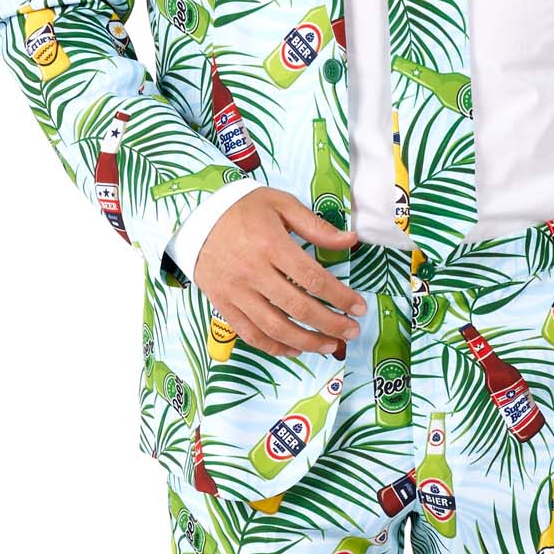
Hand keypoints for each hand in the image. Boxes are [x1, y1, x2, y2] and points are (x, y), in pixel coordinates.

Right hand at [192, 187, 366, 357]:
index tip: (359, 307)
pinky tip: (295, 349)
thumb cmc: (242, 208)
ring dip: (307, 342)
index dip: (340, 297)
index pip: (313, 279)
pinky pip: (250, 334)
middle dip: (330, 324)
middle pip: (298, 308)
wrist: (194, 217)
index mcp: (271, 245)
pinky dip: (274, 347)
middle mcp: (253, 272)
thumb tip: (351, 240)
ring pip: (275, 328)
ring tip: (330, 346)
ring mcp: (236, 292)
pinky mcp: (223, 305)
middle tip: (352, 331)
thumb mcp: (281, 204)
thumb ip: (316, 226)